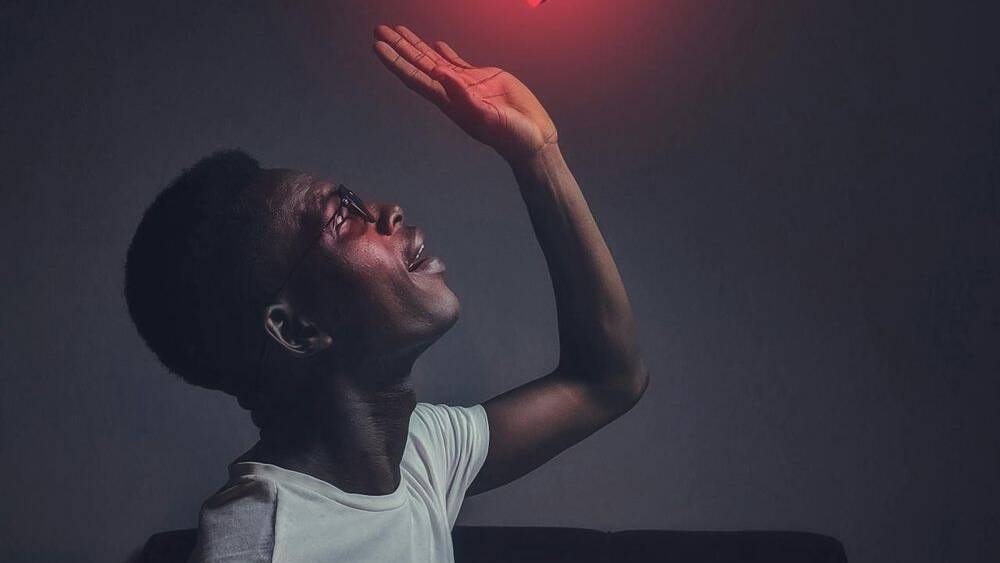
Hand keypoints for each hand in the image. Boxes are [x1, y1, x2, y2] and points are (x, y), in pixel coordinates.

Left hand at [373, 25, 557, 162]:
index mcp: (449, 101)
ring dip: (416, 46)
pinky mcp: (482, 79)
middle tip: (379, 30)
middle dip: (399, 47)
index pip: (415, 77)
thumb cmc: (510, 135)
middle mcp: (451, 91)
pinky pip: (457, 62)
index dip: (396, 62)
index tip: (378, 46)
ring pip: (434, 60)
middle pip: (418, 65)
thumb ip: (462, 96)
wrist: (532, 138)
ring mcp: (465, 84)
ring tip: (399, 30)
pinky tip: (435, 44)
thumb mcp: (485, 116)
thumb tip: (439, 73)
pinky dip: (445, 52)